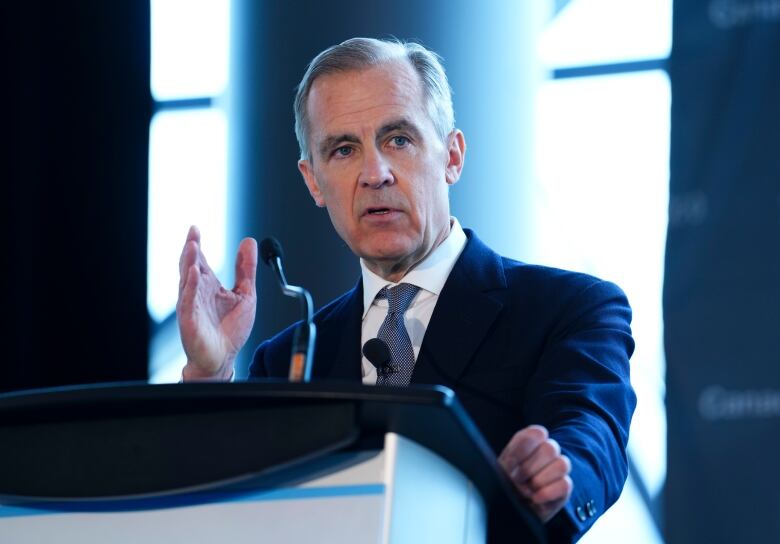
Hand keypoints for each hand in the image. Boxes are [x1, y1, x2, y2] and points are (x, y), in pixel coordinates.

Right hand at [176, 226, 257, 379]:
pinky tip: (193, 274)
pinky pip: (188, 301)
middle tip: (193, 233)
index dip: (196, 244)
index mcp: (208, 286)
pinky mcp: (190, 321)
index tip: (195, 228)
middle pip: (190, 266)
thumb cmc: (230, 330)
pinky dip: (190, 287)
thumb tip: (249, 242)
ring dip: (188, 263)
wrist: (224, 358)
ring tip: (192, 245)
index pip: (200, 260)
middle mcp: (197, 293)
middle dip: (191, 249)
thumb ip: (246, 269)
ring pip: (186, 281)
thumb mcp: (245, 294)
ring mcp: (191, 306)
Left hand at [498, 425, 572, 522]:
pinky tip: (535, 498)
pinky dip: (548, 492)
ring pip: (562, 464)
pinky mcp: (564, 487)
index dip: (523, 448)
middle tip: (517, 479)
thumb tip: (511, 463)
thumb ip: (508, 461)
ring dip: (540, 480)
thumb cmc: (505, 482)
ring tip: (526, 490)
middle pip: (551, 449)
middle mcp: (547, 451)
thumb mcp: (500, 468)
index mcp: (530, 441)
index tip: (510, 462)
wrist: (512, 505)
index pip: (537, 433)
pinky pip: (565, 484)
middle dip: (529, 467)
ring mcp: (558, 468)